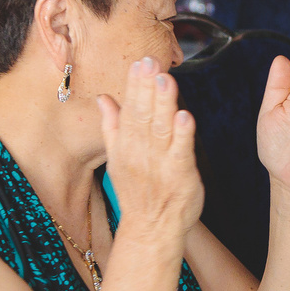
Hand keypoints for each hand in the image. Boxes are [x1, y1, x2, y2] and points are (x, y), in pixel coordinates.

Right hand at [96, 58, 204, 244]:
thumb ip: (112, 126)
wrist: (151, 229)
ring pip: (161, 128)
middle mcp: (140, 152)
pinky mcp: (179, 175)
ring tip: (166, 80)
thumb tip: (104, 98)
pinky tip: (185, 115)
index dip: (135, 85)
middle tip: (150, 61)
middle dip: (147, 87)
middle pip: (143, 115)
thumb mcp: (118, 157)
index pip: (130, 109)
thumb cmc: (138, 192)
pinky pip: (180, 152)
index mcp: (126, 145)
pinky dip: (183, 134)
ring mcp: (159, 163)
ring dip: (164, 104)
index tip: (140, 62)